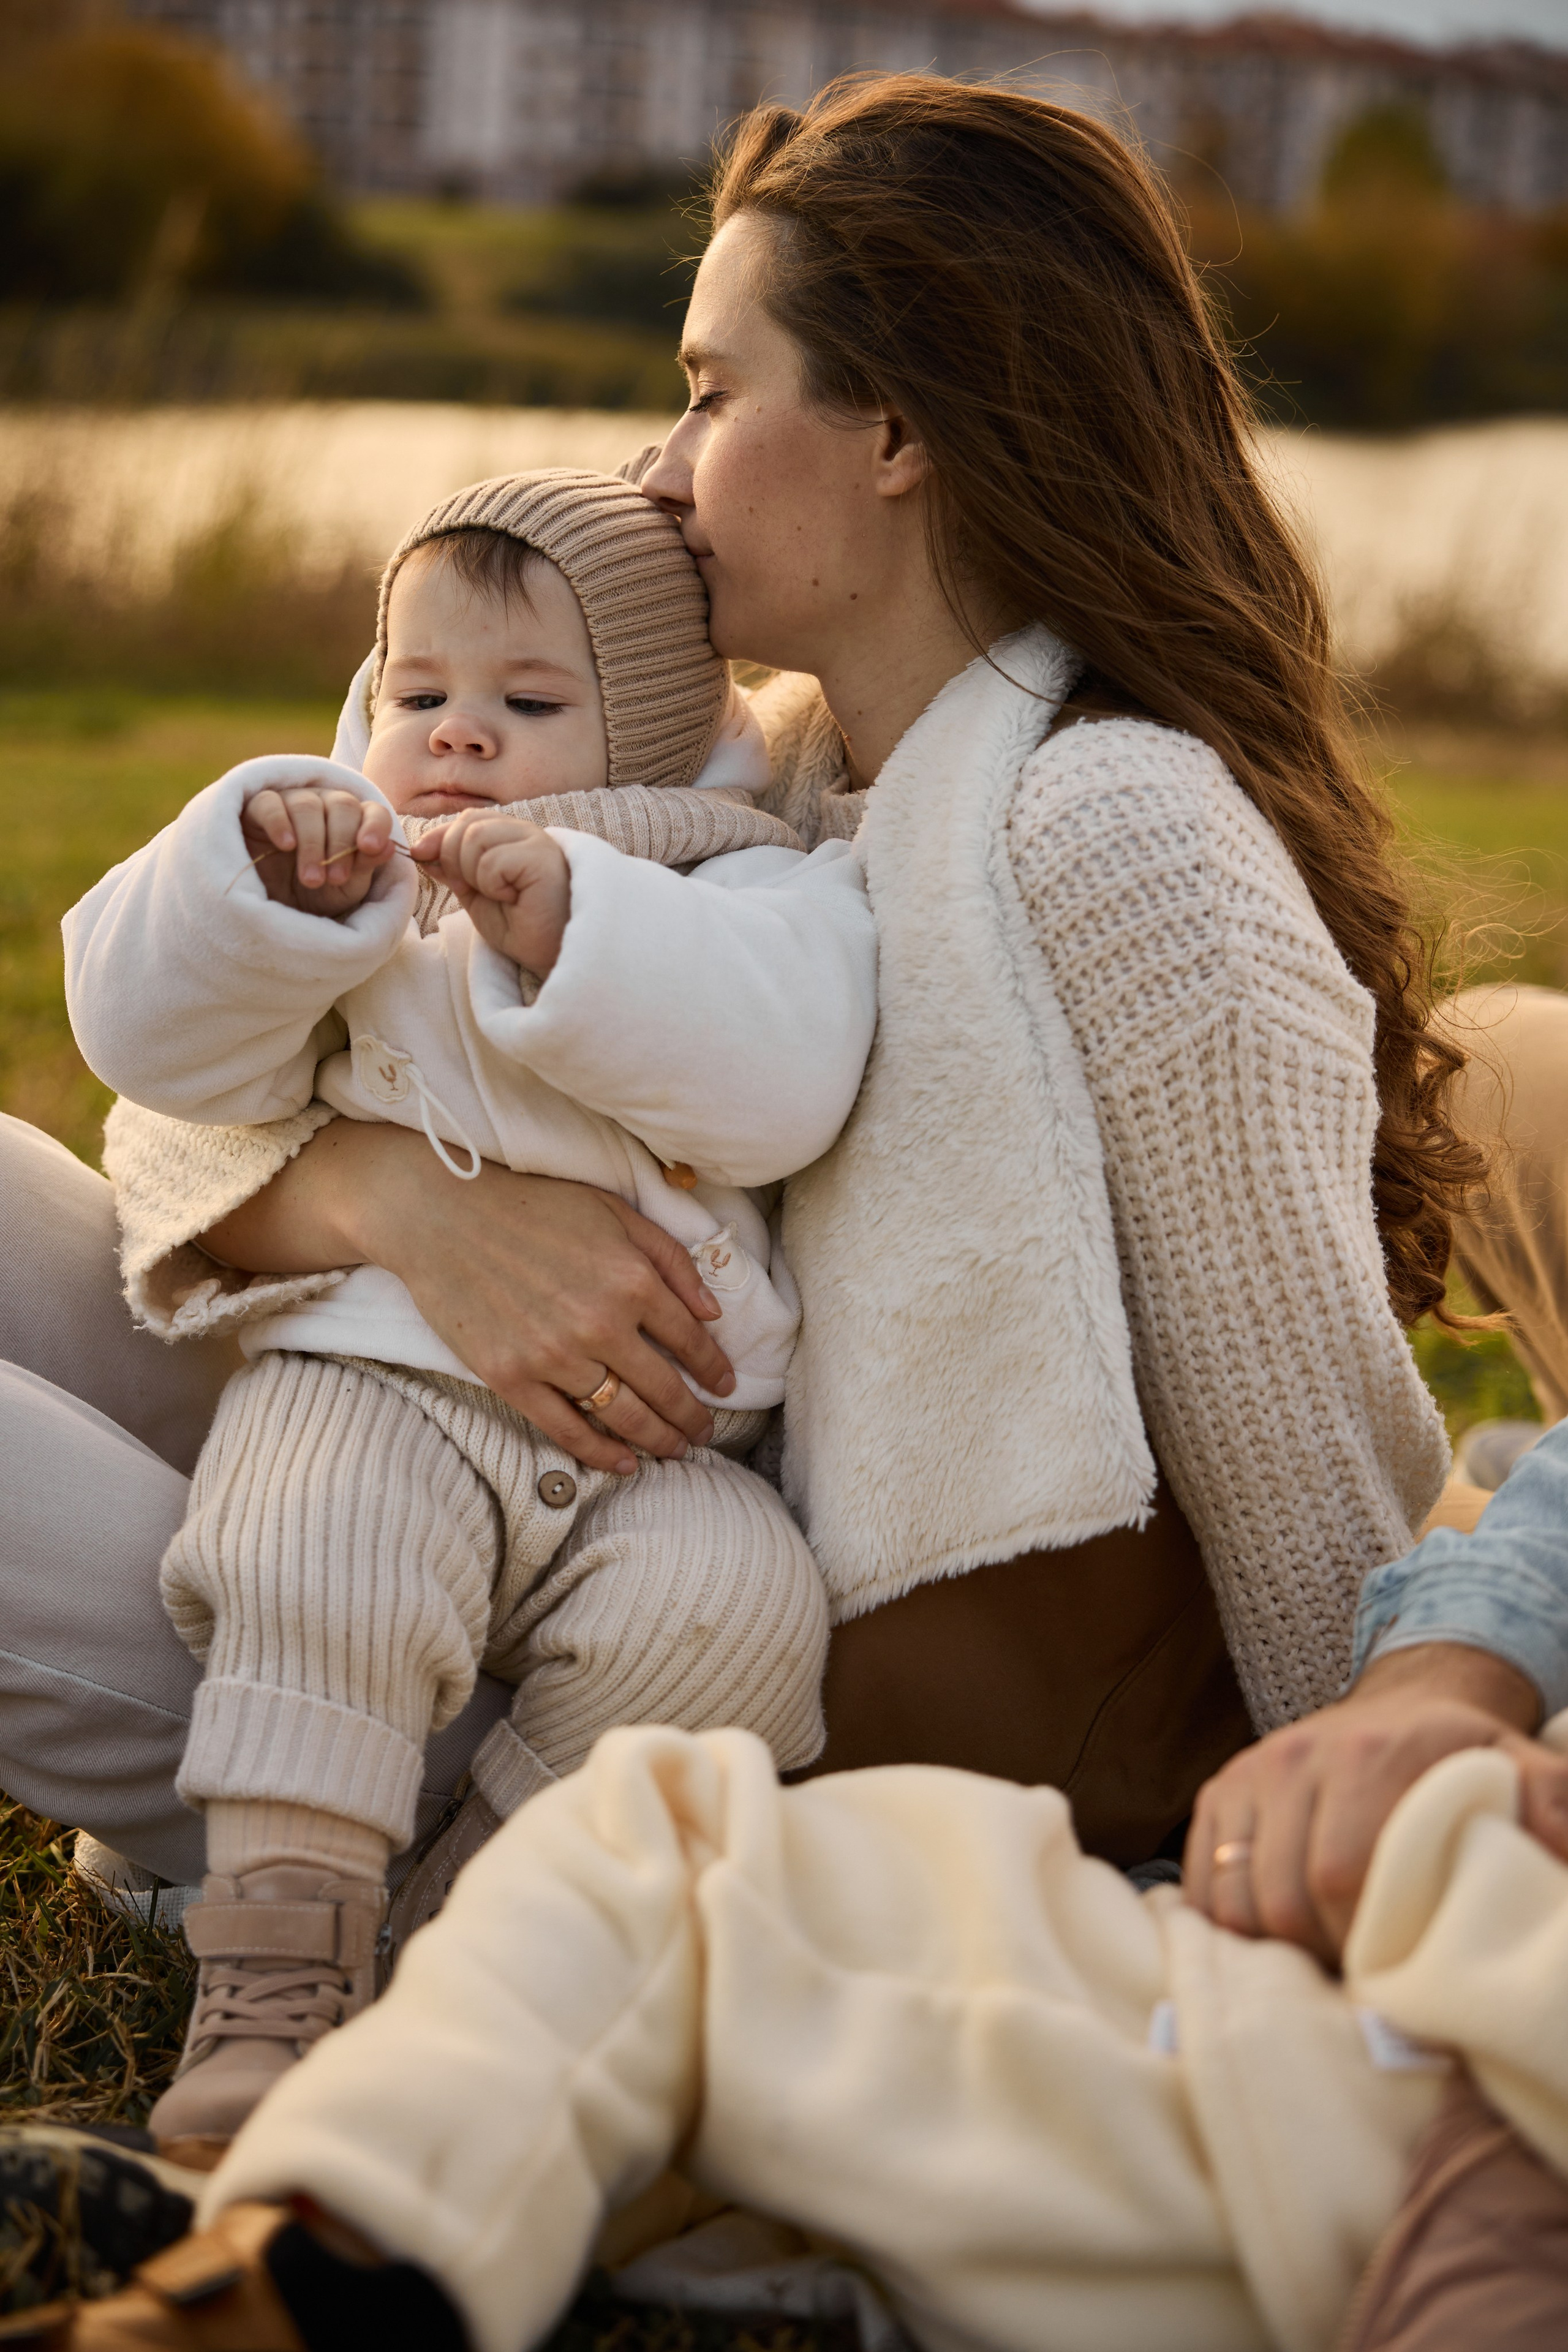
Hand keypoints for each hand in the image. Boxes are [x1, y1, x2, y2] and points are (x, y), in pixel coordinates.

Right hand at [201, 1122, 736, 1473]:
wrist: (441, 1213)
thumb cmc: (533, 1205)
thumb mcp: (616, 1212)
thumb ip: (671, 1260)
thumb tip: (713, 1312)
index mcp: (632, 1279)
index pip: (692, 1340)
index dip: (715, 1368)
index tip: (728, 1385)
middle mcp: (600, 1323)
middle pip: (664, 1388)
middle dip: (693, 1416)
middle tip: (706, 1430)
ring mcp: (554, 1356)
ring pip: (622, 1416)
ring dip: (657, 1439)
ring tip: (676, 1449)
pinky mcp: (511, 1378)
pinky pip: (566, 1429)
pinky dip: (600, 1453)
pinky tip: (623, 1463)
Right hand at [242, 785, 393, 916]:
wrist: (274, 910)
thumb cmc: (317, 896)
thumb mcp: (346, 889)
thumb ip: (365, 866)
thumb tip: (389, 846)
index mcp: (354, 822)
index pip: (373, 811)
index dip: (375, 826)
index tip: (370, 847)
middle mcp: (325, 805)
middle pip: (342, 805)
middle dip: (341, 843)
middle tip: (334, 879)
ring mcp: (292, 802)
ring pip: (307, 805)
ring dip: (312, 843)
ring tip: (311, 879)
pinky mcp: (258, 808)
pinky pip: (270, 802)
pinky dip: (279, 821)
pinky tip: (286, 845)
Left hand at [413, 815, 570, 975]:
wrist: (553, 955)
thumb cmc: (522, 927)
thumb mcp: (476, 896)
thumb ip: (454, 870)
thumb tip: (422, 850)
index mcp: (512, 836)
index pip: (468, 819)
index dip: (439, 837)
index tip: (421, 856)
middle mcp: (526, 833)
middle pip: (467, 824)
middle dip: (453, 859)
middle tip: (477, 890)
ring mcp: (537, 842)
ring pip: (475, 838)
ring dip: (474, 874)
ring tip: (499, 895)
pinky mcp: (542, 858)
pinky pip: (492, 861)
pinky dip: (492, 885)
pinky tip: (513, 899)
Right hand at [1184, 1644, 1567, 1962]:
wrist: (1406, 1703)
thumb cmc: (1464, 1758)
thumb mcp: (1521, 1769)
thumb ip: (1550, 1805)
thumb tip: (1558, 1851)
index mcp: (1368, 1756)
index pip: (1340, 1878)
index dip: (1364, 1943)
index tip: (1398, 1972)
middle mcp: (1295, 1759)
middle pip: (1282, 1898)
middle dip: (1321, 1955)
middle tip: (1363, 1974)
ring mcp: (1249, 1774)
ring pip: (1232, 1899)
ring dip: (1274, 1947)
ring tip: (1323, 1955)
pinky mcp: (1220, 1791)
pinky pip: (1200, 1882)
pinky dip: (1229, 1924)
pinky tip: (1275, 1938)